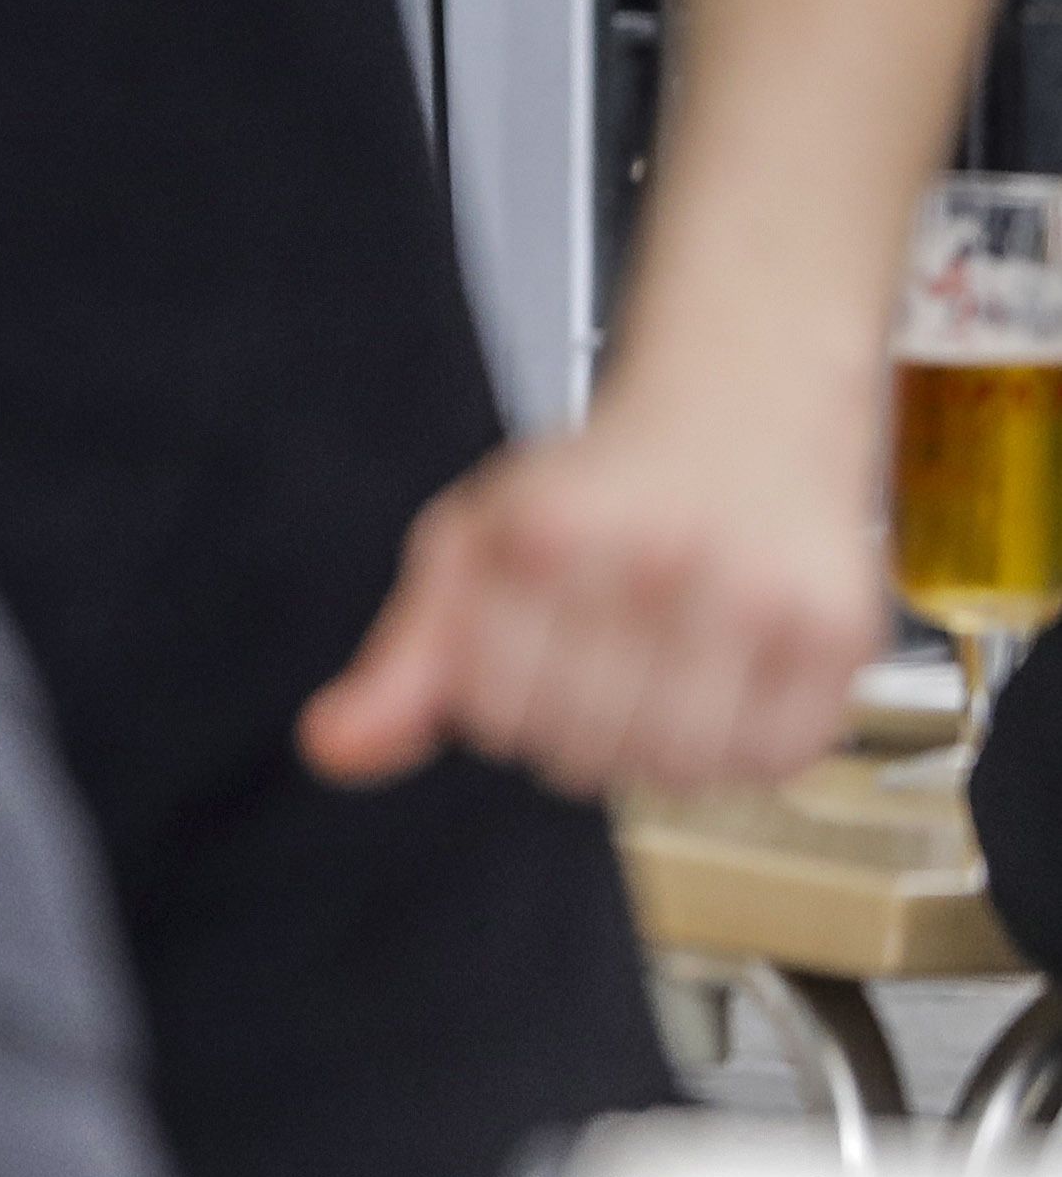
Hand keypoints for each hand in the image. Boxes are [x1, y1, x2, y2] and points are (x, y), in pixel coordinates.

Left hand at [300, 371, 886, 797]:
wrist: (744, 406)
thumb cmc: (603, 485)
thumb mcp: (475, 545)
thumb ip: (405, 659)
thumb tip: (333, 750)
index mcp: (547, 536)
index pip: (493, 712)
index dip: (500, 701)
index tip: (524, 653)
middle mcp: (656, 562)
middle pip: (585, 750)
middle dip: (575, 729)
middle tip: (598, 664)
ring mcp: (758, 598)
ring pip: (681, 771)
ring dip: (659, 750)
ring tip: (659, 680)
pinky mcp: (842, 631)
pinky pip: (775, 762)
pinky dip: (744, 751)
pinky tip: (725, 688)